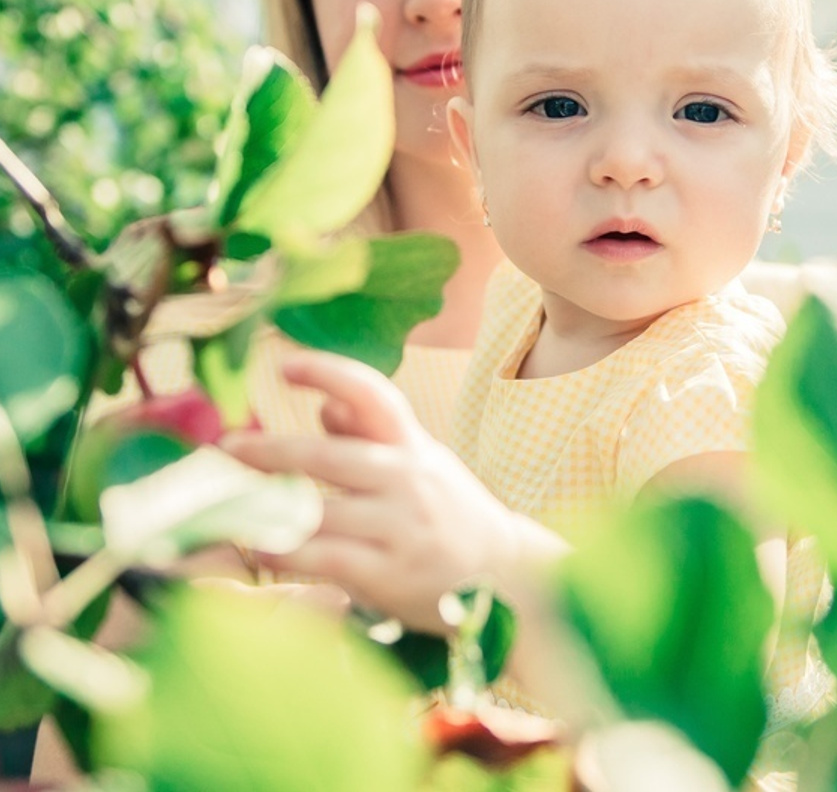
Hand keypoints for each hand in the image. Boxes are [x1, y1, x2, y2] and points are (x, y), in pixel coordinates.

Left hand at [221, 355, 563, 632]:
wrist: (504, 575)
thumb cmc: (448, 512)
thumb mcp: (420, 462)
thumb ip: (370, 435)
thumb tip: (323, 404)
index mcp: (413, 445)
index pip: (374, 394)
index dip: (329, 372)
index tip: (284, 365)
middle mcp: (409, 479)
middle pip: (330, 457)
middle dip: (271, 451)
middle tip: (226, 447)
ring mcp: (401, 528)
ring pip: (321, 512)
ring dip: (268, 510)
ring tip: (227, 507)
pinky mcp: (391, 575)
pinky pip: (328, 559)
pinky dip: (288, 553)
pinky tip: (259, 549)